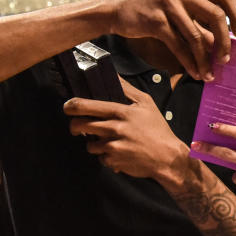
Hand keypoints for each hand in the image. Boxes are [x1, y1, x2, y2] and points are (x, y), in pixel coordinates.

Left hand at [65, 79, 188, 182]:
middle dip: (74, 126)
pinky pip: (100, 158)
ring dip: (94, 143)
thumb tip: (113, 75)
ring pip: (89, 144)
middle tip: (78, 127)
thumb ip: (127, 89)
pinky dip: (106, 156)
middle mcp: (115, 128)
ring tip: (107, 141)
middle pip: (80, 125)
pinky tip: (117, 153)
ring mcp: (113, 146)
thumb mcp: (146, 103)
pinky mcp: (114, 161)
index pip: (87, 106)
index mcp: (121, 112)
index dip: (72, 105)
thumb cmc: (157, 129)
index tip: (68, 106)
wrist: (167, 157)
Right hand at [107, 0, 235, 81]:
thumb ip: (199, 25)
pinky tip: (194, 72)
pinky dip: (189, 62)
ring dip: (205, 59)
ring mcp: (170, 5)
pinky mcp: (156, 21)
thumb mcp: (178, 12)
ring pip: (197, 36)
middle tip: (226, 59)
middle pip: (216, 15)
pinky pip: (178, 45)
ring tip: (209, 74)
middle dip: (225, 41)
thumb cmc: (152, 10)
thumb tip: (220, 44)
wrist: (118, 8)